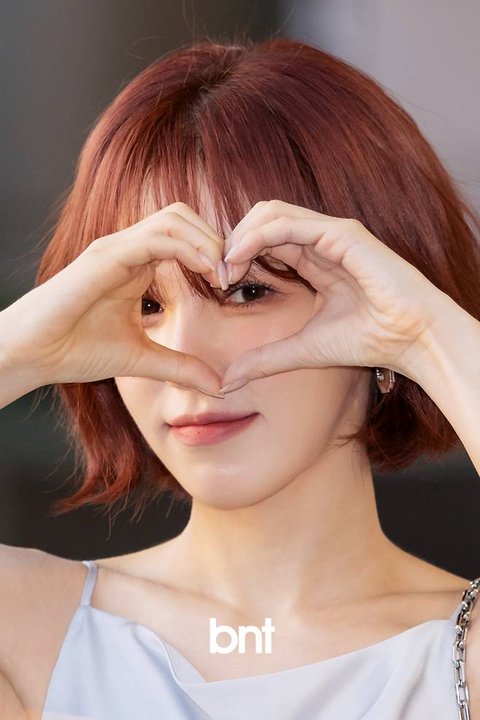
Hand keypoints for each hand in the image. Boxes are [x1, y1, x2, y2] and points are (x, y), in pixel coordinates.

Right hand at [0, 203, 227, 396]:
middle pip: (184, 217)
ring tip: (222, 275)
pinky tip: (205, 272)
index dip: (214, 254)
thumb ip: (180, 367)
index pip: (185, 237)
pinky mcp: (106, 256)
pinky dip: (187, 248)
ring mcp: (116, 248)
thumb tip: (218, 384)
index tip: (233, 285)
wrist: (32, 354)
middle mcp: (128, 248)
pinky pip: (156, 238)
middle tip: (233, 276)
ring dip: (206, 241)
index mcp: (136, 264)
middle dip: (216, 240)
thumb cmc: (75, 350)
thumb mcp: (142, 359)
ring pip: (174, 218)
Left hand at [219, 200, 447, 391]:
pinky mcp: (341, 233)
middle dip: (232, 242)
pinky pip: (288, 222)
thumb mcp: (302, 350)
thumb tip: (226, 381)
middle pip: (261, 220)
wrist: (410, 339)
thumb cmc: (368, 340)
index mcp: (313, 259)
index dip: (236, 256)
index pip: (263, 242)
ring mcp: (330, 233)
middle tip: (216, 274)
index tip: (217, 284)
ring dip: (240, 236)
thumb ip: (264, 360)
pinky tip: (239, 258)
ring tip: (224, 268)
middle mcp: (319, 240)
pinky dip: (257, 236)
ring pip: (270, 213)